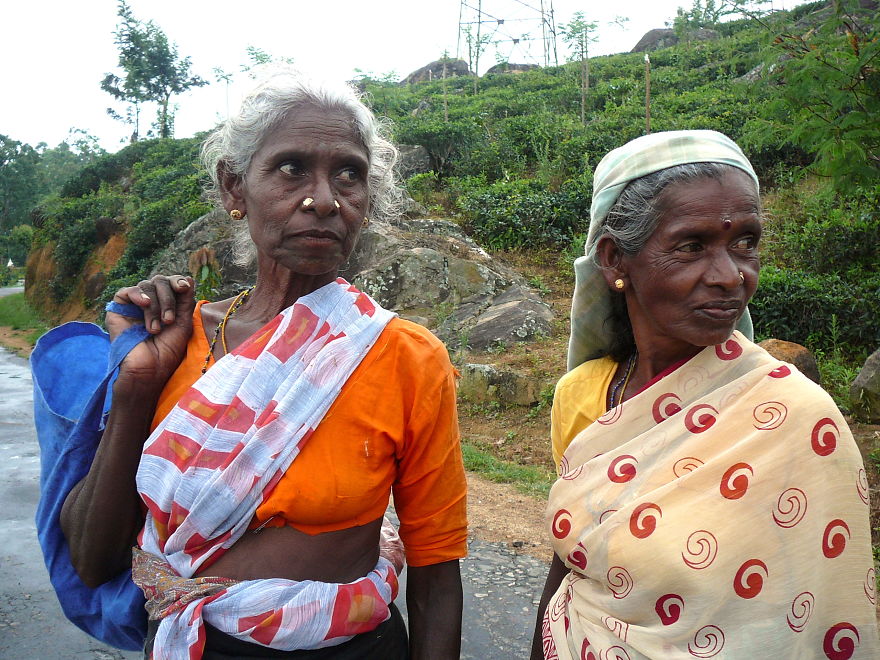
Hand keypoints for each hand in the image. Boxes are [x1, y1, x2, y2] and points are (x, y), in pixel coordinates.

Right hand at [107, 275, 195, 391]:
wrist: (150, 368)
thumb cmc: (168, 350)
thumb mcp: (183, 322)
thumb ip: (185, 300)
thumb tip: (188, 277)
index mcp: (166, 304)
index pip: (171, 283)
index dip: (177, 281)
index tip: (184, 288)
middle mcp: (150, 302)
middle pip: (159, 281)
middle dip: (168, 298)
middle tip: (168, 320)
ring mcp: (133, 306)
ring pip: (146, 285)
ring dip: (156, 305)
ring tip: (156, 327)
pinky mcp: (118, 310)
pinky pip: (125, 292)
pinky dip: (138, 294)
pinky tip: (144, 304)